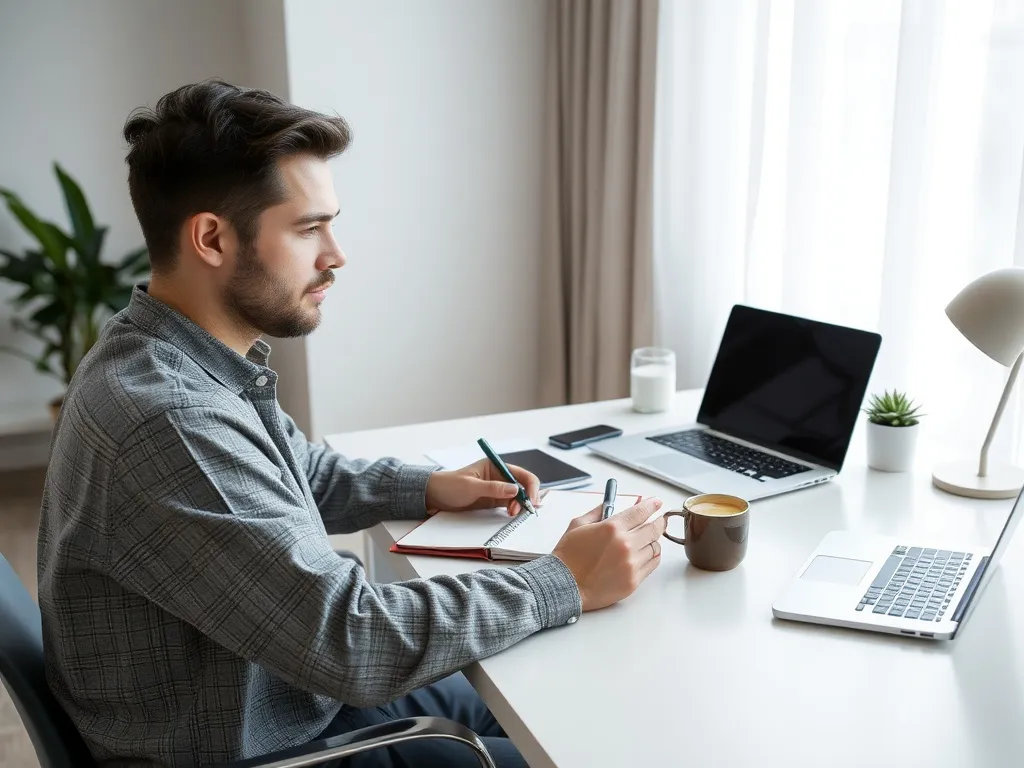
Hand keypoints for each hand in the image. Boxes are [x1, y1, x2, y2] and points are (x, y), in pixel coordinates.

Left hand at [425, 458, 540, 515]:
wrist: (434, 496)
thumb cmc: (449, 485)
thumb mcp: (470, 486)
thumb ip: (493, 488)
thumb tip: (515, 490)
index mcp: (496, 466)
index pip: (521, 474)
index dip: (530, 486)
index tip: (531, 500)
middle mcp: (499, 476)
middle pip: (523, 486)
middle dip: (525, 498)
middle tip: (521, 511)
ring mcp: (497, 489)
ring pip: (518, 497)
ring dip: (520, 506)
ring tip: (512, 515)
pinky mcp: (493, 501)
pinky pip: (509, 505)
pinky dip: (514, 510)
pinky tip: (512, 515)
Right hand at [551, 497, 665, 610]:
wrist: (564, 585)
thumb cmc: (568, 557)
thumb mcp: (578, 524)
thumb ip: (597, 512)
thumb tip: (609, 504)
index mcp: (611, 528)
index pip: (640, 512)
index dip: (651, 505)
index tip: (656, 503)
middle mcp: (625, 545)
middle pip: (654, 529)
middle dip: (658, 522)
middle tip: (659, 520)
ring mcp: (631, 564)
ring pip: (655, 547)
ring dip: (652, 541)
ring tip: (646, 540)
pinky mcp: (633, 581)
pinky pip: (652, 564)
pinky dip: (651, 557)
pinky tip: (644, 554)